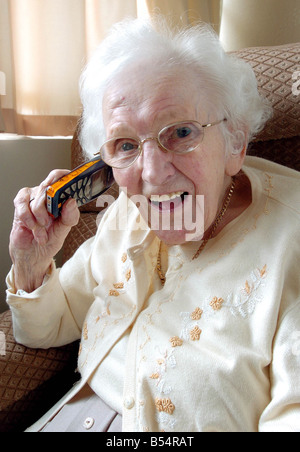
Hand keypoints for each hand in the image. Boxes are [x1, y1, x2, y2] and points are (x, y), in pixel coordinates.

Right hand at [9, 170, 79, 291]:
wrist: (33, 254)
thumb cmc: (49, 240)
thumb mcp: (64, 230)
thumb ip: (70, 216)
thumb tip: (71, 201)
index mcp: (61, 198)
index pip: (63, 178)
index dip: (65, 176)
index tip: (68, 180)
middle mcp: (47, 195)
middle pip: (49, 186)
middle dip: (50, 207)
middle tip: (50, 219)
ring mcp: (33, 198)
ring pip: (37, 198)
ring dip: (39, 217)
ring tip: (42, 229)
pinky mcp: (21, 204)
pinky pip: (23, 204)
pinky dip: (28, 218)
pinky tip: (31, 227)